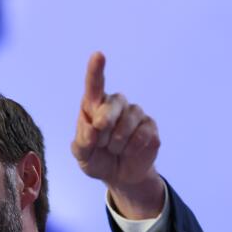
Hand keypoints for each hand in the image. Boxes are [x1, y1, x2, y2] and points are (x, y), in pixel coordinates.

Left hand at [71, 52, 163, 217]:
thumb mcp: (82, 157)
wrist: (119, 175)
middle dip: (105, 126)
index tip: (98, 55)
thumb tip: (93, 129)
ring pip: (127, 123)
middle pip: (113, 104)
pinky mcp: (150, 125)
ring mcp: (134, 113)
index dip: (96, 70)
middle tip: (101, 142)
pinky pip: (142, 134)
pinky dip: (132, 148)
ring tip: (114, 149)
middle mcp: (115, 104)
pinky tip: (128, 151)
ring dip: (117, 143)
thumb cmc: (96, 160)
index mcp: (94, 105)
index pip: (94, 84)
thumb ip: (82, 143)